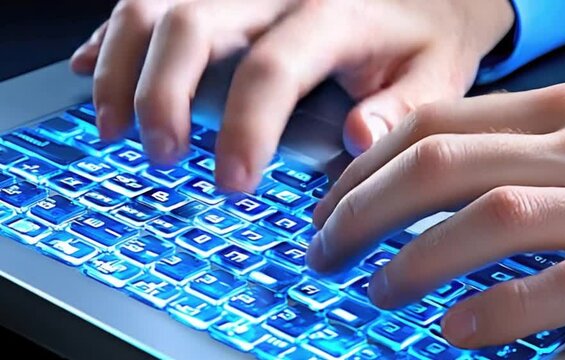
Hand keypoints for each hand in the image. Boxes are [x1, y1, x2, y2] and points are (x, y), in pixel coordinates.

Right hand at [70, 0, 513, 191]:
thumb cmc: (429, 33)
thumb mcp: (437, 74)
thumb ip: (400, 108)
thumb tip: (359, 140)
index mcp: (335, 14)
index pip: (273, 69)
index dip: (244, 128)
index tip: (231, 182)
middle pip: (192, 22)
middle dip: (161, 92)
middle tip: (160, 153)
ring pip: (156, 4)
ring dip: (122, 64)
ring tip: (113, 124)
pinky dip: (115, 35)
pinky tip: (95, 66)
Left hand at [309, 82, 564, 347]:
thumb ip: (505, 157)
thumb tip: (409, 193)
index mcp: (560, 112)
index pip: (431, 127)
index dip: (363, 169)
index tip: (326, 208)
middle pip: (440, 167)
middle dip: (363, 211)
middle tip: (325, 252)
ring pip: (495, 218)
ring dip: (417, 260)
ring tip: (377, 292)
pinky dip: (505, 311)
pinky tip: (457, 332)